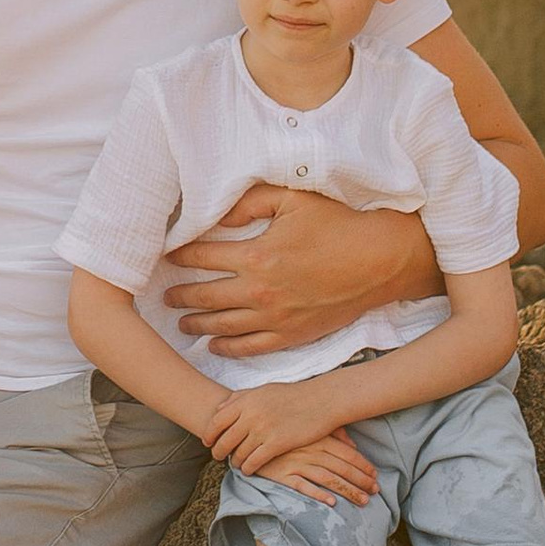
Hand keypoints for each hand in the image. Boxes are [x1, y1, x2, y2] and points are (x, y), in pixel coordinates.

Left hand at [165, 184, 433, 356]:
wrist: (379, 261)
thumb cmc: (338, 224)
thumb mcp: (293, 198)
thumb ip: (250, 201)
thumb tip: (220, 214)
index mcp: (256, 255)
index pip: (202, 256)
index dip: (180, 256)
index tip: (167, 256)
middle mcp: (259, 290)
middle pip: (205, 296)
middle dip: (180, 295)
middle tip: (165, 296)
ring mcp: (275, 317)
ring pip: (222, 325)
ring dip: (197, 324)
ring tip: (181, 322)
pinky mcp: (292, 335)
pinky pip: (250, 346)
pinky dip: (228, 347)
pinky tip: (214, 344)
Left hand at [206, 378, 378, 500]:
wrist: (321, 400)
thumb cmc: (292, 395)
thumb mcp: (263, 390)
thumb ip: (240, 397)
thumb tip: (220, 407)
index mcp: (246, 401)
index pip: (217, 421)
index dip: (209, 434)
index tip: (207, 442)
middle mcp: (251, 415)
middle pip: (225, 440)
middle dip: (218, 451)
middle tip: (218, 457)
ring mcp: (263, 430)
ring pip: (239, 453)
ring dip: (235, 461)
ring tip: (236, 464)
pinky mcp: (277, 443)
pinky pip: (254, 461)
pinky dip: (248, 468)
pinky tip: (248, 470)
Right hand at [224, 425, 379, 507]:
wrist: (245, 432)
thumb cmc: (279, 430)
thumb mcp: (306, 428)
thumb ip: (331, 434)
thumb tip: (352, 444)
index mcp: (317, 437)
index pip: (346, 453)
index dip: (363, 465)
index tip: (375, 476)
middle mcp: (309, 450)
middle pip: (341, 467)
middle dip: (361, 480)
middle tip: (376, 492)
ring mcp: (295, 462)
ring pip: (327, 478)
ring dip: (347, 490)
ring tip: (363, 501)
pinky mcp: (281, 474)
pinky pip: (302, 486)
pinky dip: (317, 494)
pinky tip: (331, 503)